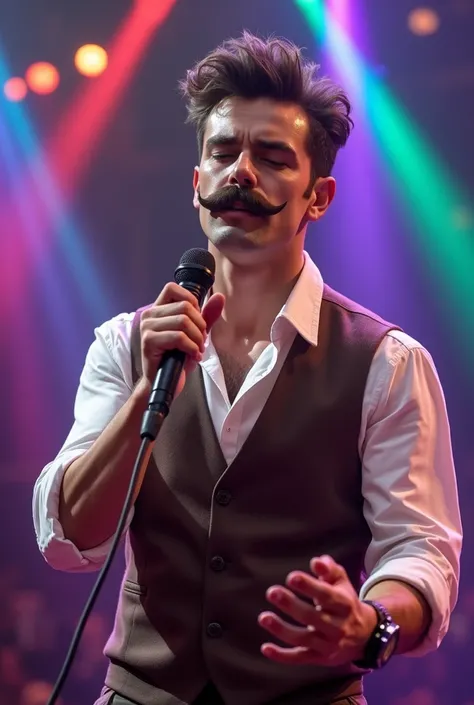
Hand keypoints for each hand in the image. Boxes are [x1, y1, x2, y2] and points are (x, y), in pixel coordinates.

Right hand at [138, 283, 224, 397]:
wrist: (165, 382)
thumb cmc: (177, 358)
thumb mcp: (195, 334)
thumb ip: (207, 315)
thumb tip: (220, 297)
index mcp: (159, 309)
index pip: (173, 288)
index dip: (191, 301)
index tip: (197, 321)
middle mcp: (150, 315)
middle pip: (184, 307)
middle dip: (200, 326)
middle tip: (200, 341)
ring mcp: (147, 327)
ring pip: (183, 321)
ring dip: (197, 338)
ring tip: (197, 349)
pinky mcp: (149, 341)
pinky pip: (178, 337)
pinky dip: (191, 347)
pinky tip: (193, 356)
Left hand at [258, 555, 376, 665]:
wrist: (365, 637)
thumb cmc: (345, 602)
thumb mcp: (342, 583)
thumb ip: (330, 570)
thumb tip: (317, 561)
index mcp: (344, 604)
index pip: (326, 595)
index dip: (309, 586)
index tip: (291, 577)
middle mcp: (338, 627)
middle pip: (312, 617)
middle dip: (291, 605)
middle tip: (272, 592)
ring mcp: (328, 645)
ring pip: (303, 639)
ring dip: (282, 629)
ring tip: (263, 617)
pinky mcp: (320, 659)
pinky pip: (300, 658)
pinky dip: (282, 656)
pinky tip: (265, 648)